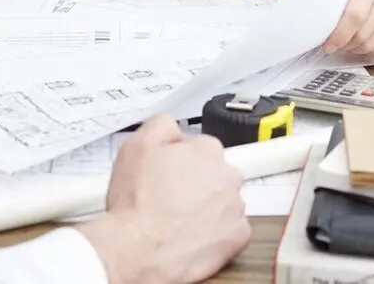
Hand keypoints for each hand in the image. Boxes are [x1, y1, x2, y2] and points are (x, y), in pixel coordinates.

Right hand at [76, 115, 248, 283]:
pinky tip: (192, 232)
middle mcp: (227, 176)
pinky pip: (231, 228)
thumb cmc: (137, 201)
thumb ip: (161, 125)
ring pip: (223, 200)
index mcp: (206, 150)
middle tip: (170, 194)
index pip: (200, 146)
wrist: (140, 248)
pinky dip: (216, 230)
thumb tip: (173, 127)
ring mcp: (235, 208)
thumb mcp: (136, 145)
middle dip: (197, 180)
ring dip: (207, 205)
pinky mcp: (237, 237)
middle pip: (215, 172)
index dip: (180, 159)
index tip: (168, 171)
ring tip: (177, 216)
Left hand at [322, 0, 373, 58]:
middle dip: (345, 45)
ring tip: (347, 45)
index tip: (328, 46)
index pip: (355, 16)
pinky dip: (369, 53)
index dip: (340, 35)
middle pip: (363, 34)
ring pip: (372, 45)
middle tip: (335, 46)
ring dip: (355, 50)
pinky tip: (360, 46)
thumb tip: (312, 26)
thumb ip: (328, 7)